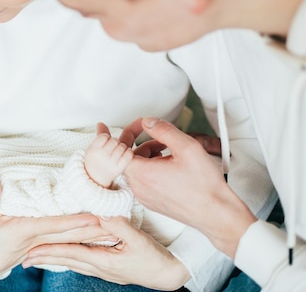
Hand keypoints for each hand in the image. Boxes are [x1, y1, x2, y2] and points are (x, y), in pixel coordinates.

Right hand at [0, 174, 105, 278]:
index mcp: (26, 231)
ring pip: (72, 240)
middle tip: (115, 224)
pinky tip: (97, 237)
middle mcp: (39, 240)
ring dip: (92, 236)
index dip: (75, 221)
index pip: (55, 225)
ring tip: (114, 231)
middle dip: (93, 230)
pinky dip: (83, 240)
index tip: (94, 216)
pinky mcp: (44, 247)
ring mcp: (43, 245)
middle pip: (71, 235)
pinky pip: (67, 243)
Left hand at [23, 216, 190, 289]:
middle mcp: (99, 268)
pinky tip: (64, 259)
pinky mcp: (108, 269)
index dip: (50, 251)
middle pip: (66, 261)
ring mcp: (103, 271)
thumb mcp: (138, 239)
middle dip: (45, 259)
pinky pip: (82, 264)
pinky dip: (68, 261)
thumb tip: (100, 212)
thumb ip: (118, 225)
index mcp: (103, 260)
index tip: (32, 250)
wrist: (169, 274)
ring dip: (54, 261)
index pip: (70, 253)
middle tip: (23, 259)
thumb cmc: (155, 257)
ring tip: (37, 260)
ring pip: (72, 264)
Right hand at [85, 127, 133, 186]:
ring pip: (123, 146)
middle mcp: (101, 156)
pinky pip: (129, 154)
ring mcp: (111, 162)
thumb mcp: (94, 147)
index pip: (105, 136)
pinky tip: (124, 156)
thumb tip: (101, 124)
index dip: (107, 138)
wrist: (95, 178)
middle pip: (114, 140)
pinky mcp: (120, 168)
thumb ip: (100, 134)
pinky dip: (128, 153)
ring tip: (116, 153)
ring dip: (122, 148)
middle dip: (115, 143)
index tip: (105, 144)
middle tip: (111, 149)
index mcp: (93, 149)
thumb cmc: (95, 161)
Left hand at [124, 117, 256, 256]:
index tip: (140, 125)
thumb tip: (149, 122)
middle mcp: (139, 188)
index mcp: (142, 174)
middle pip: (129, 158)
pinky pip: (144, 181)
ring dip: (150, 156)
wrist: (216, 213)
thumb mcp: (187, 147)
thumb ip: (164, 130)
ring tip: (170, 152)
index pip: (120, 148)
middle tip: (161, 138)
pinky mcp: (152, 202)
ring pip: (138, 169)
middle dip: (144, 144)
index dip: (130, 132)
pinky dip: (152, 169)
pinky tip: (170, 166)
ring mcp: (144, 197)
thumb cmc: (204, 186)